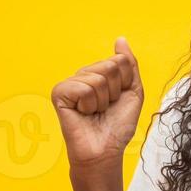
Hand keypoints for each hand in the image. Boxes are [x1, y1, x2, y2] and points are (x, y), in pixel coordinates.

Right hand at [51, 37, 143, 173]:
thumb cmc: (117, 125)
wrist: (105, 150)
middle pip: (110, 66)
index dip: (125, 84)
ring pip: (98, 78)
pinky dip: (88, 104)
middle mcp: (83, 75)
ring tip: (94, 113)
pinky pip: (83, 88)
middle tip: (105, 108)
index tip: (117, 100)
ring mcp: (70, 83)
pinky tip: (82, 113)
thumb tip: (120, 39)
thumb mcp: (132, 92)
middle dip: (114, 92)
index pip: (120, 61)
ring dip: (102, 101)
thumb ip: (129, 65)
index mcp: (100, 73)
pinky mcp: (59, 93)